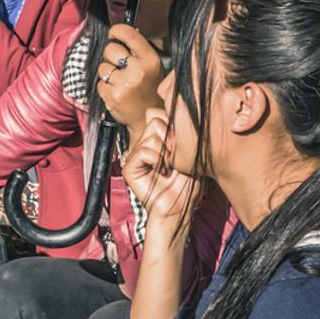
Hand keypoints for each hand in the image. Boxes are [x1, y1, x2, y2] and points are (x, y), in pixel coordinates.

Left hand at [96, 24, 165, 142]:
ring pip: (102, 68)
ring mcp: (125, 84)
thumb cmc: (149, 90)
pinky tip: (115, 93)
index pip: (129, 34)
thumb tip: (120, 34)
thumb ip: (138, 52)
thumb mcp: (153, 67)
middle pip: (110, 49)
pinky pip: (99, 84)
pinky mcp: (113, 96)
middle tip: (117, 66)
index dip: (116, 30)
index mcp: (150, 60)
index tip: (112, 34)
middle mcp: (138, 70)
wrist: (148, 118)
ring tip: (119, 83)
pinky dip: (104, 88)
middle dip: (110, 56)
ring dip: (107, 74)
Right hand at [123, 108, 195, 223]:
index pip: (156, 113)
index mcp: (155, 138)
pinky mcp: (130, 168)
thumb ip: (180, 130)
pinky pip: (144, 151)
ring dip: (166, 153)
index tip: (181, 145)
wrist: (181, 207)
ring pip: (152, 136)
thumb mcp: (189, 150)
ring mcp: (135, 155)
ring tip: (169, 168)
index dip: (172, 124)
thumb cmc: (188, 182)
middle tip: (176, 158)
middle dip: (171, 139)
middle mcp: (143, 144)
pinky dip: (158, 161)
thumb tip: (173, 111)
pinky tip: (161, 172)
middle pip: (154, 120)